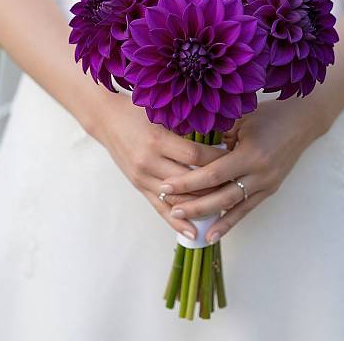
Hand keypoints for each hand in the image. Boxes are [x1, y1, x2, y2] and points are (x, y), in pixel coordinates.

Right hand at [89, 93, 227, 238]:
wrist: (107, 119)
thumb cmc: (137, 111)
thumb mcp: (160, 113)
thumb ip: (185, 125)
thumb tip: (219, 131)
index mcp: (158, 140)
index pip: (195, 155)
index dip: (217, 159)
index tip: (235, 158)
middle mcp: (149, 162)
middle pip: (189, 181)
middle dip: (214, 185)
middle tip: (236, 186)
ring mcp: (143, 177)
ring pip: (177, 199)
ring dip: (200, 206)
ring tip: (223, 211)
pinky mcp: (138, 186)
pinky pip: (160, 208)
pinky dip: (177, 222)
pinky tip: (193, 232)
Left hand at [158, 96, 330, 243]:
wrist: (302, 121)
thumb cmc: (269, 114)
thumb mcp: (241, 119)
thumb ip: (218, 136)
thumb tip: (188, 149)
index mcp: (251, 154)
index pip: (213, 174)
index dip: (188, 182)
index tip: (166, 185)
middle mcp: (260, 173)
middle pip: (221, 195)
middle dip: (193, 203)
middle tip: (169, 206)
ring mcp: (267, 184)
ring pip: (232, 206)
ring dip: (207, 215)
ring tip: (184, 220)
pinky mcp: (270, 190)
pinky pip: (246, 209)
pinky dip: (228, 222)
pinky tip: (211, 233)